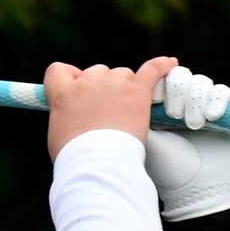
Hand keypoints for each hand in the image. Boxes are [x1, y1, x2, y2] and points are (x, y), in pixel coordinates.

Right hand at [45, 56, 177, 161]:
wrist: (97, 165)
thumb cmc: (76, 158)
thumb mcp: (58, 134)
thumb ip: (65, 116)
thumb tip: (72, 115)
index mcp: (63, 94)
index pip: (60, 70)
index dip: (70, 80)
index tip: (78, 92)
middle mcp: (87, 82)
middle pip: (97, 72)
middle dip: (102, 89)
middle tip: (108, 114)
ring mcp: (114, 84)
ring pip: (123, 74)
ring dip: (126, 89)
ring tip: (129, 114)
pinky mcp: (137, 91)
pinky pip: (153, 69)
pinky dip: (162, 66)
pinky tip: (171, 64)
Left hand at [143, 67, 229, 221]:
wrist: (201, 191)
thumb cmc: (169, 170)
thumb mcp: (147, 139)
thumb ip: (138, 113)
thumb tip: (130, 87)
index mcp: (158, 112)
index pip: (158, 82)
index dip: (159, 84)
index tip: (156, 99)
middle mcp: (181, 107)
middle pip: (180, 77)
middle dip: (177, 90)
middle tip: (173, 114)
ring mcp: (204, 108)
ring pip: (201, 82)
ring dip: (196, 99)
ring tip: (194, 125)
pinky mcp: (226, 113)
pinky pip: (223, 91)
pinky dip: (217, 99)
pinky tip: (212, 117)